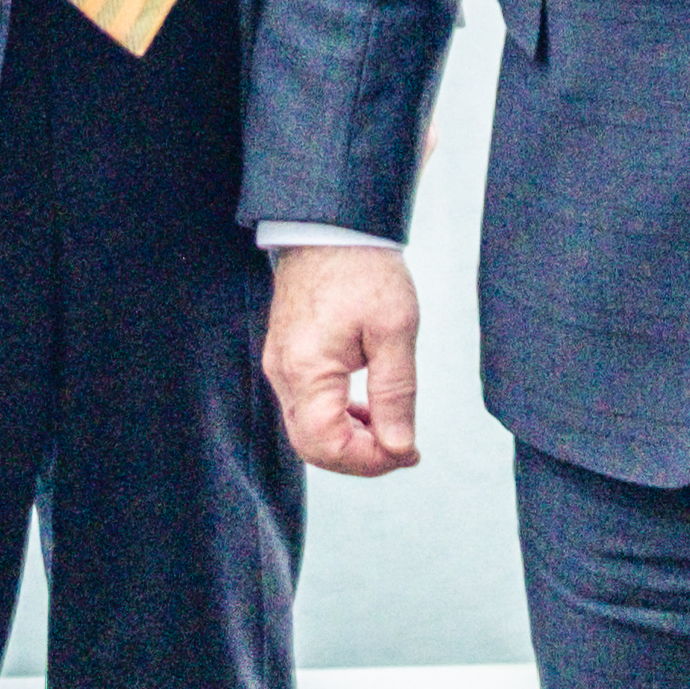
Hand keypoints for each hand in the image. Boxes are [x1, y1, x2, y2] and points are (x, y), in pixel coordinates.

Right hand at [266, 246, 424, 477]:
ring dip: (350, 441)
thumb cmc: (364, 269)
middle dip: (361, 458)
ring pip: (308, 431)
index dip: (370, 461)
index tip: (408, 452)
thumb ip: (396, 394)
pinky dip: (338, 420)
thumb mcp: (395, 330)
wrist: (331, 227)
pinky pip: (307, 408)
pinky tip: (369, 410)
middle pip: (313, 447)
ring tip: (392, 431)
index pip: (327, 445)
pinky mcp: (288, 358)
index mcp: (307, 369)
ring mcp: (281, 367)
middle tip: (404, 450)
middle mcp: (284, 374)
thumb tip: (399, 447)